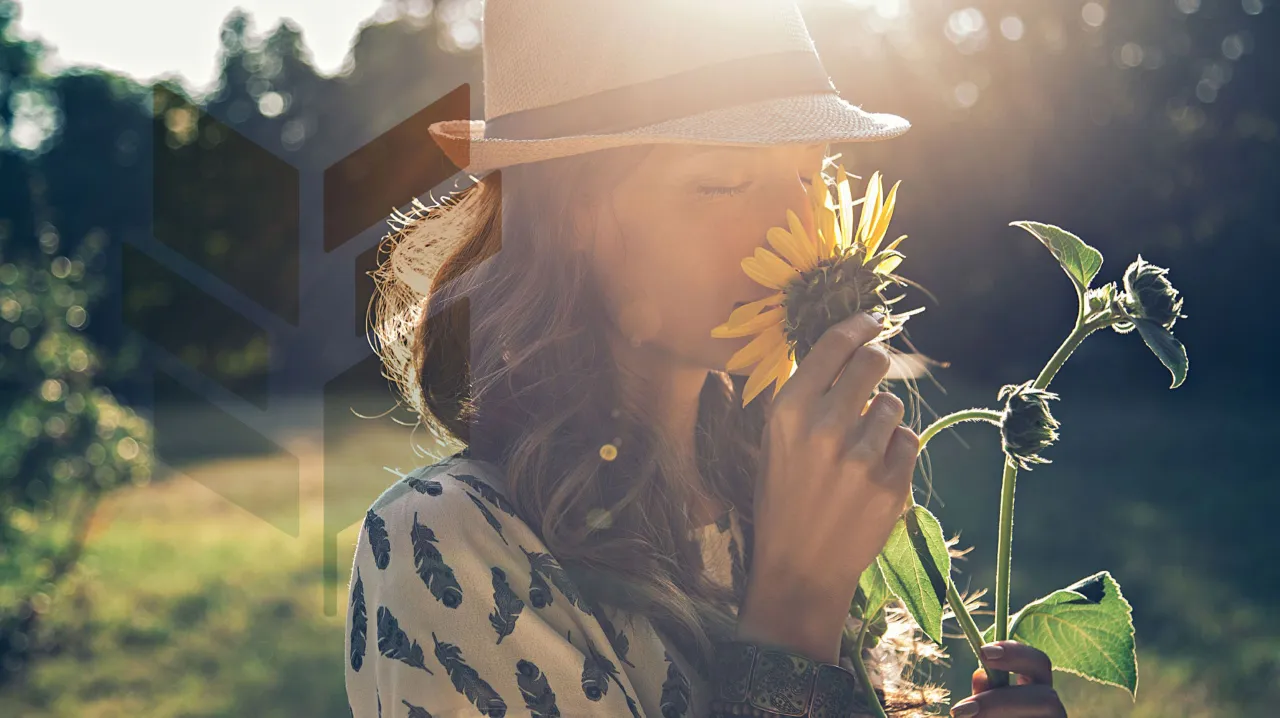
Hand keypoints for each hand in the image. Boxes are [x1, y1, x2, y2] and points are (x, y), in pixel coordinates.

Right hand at [737, 311, 918, 662]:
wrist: (799, 566)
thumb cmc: (783, 497)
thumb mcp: (776, 440)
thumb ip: (807, 395)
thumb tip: (845, 346)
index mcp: (788, 411)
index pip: (835, 344)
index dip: (860, 324)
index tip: (874, 318)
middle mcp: (824, 427)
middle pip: (874, 363)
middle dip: (877, 364)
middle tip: (873, 375)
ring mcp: (861, 457)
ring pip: (893, 405)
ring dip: (883, 417)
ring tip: (860, 447)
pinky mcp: (891, 484)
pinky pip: (909, 440)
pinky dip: (896, 450)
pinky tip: (873, 472)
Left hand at [950, 641, 1066, 716]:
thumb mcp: (982, 711)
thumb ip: (984, 696)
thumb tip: (981, 674)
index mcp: (1035, 690)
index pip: (1038, 663)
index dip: (1016, 653)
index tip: (983, 652)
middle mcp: (1051, 711)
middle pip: (1046, 698)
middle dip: (1001, 703)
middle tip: (961, 711)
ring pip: (1042, 717)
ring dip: (998, 717)